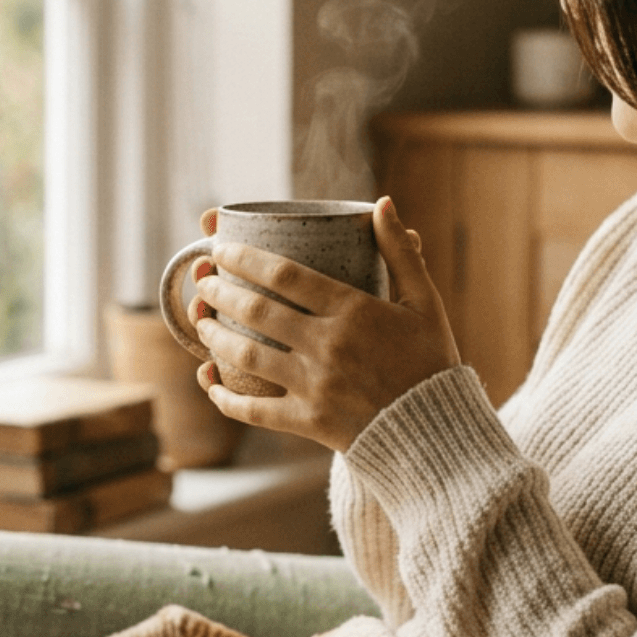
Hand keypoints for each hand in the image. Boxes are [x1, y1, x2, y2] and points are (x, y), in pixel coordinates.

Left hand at [190, 196, 460, 452]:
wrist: (437, 433)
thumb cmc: (430, 361)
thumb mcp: (424, 301)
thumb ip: (401, 252)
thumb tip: (383, 202)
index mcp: (353, 310)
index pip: (284, 275)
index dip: (244, 258)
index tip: (221, 248)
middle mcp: (328, 345)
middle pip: (257, 311)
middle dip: (220, 292)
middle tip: (202, 281)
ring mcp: (315, 386)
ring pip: (247, 356)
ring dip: (214, 335)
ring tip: (199, 321)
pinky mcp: (309, 422)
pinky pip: (254, 410)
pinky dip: (224, 396)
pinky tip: (208, 380)